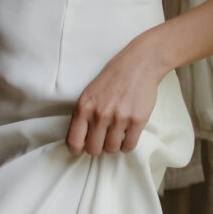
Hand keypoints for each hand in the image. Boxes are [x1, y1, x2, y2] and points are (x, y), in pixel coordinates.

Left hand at [66, 34, 164, 156]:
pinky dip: (127, 144)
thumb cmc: (113, 78)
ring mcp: (119, 118)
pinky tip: (127, 134)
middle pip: (93, 149)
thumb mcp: (90, 93)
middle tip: (103, 138)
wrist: (139, 64)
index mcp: (84, 107)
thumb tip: (81, 141)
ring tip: (117, 133)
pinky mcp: (137, 121)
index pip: (73, 142)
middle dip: (97, 147)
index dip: (77, 148)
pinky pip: (129, 146)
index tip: (82, 147)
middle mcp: (99, 114)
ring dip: (114, 144)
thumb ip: (84, 115)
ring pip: (112, 149)